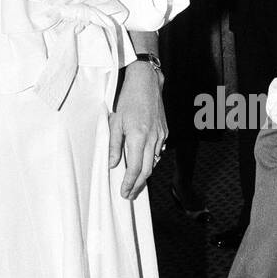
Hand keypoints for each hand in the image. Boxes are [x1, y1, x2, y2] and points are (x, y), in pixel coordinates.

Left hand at [109, 60, 166, 199]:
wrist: (146, 83)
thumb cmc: (129, 100)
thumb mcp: (115, 122)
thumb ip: (114, 145)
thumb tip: (112, 165)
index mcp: (138, 137)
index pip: (134, 168)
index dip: (129, 183)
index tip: (124, 192)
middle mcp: (152, 139)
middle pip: (147, 170)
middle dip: (138, 185)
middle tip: (129, 194)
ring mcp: (160, 136)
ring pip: (153, 162)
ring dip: (144, 174)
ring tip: (134, 183)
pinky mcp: (164, 132)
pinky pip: (158, 151)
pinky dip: (151, 161)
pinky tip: (144, 164)